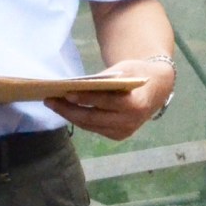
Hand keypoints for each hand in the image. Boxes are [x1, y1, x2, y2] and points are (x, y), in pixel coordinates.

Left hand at [47, 60, 173, 141]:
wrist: (156, 89)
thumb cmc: (137, 74)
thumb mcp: (124, 69)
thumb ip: (104, 78)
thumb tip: (77, 85)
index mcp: (135, 104)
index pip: (106, 102)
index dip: (86, 98)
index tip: (67, 92)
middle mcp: (130, 122)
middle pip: (93, 118)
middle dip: (69, 109)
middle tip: (50, 100)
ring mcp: (124, 132)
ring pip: (90, 125)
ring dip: (70, 115)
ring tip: (53, 104)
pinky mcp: (118, 136)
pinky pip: (94, 128)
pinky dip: (79, 119)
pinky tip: (66, 110)